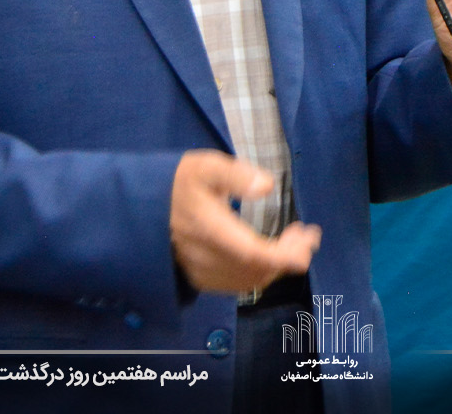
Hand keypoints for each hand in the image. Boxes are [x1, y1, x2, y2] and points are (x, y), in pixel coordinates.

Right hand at [169, 150, 320, 293]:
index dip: (285, 254)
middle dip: (290, 255)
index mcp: (209, 230)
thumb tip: (267, 186)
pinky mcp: (201, 279)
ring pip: (251, 280)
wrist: (142, 208)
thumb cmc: (178, 184)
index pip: (253, 253)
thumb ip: (235, 175)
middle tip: (307, 236)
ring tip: (294, 241)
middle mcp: (206, 258)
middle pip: (258, 269)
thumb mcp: (204, 167)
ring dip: (278, 264)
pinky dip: (261, 272)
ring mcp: (203, 272)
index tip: (309, 239)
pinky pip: (238, 284)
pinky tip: (270, 254)